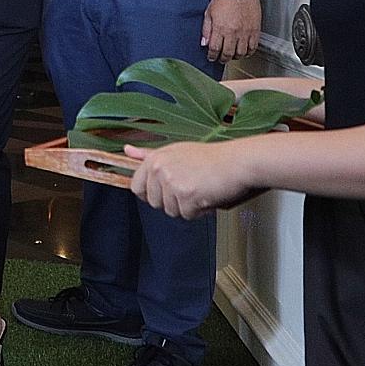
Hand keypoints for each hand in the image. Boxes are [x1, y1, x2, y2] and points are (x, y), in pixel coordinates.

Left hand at [126, 139, 264, 219]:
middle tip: (189, 187)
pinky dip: (199, 211)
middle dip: (171, 201)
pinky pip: (187, 215)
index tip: (165, 191)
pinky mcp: (186, 196)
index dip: (151, 193)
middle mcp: (160, 169)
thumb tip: (127, 150)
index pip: (136, 187)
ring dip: (186, 206)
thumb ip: (149, 155)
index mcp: (155, 158)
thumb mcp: (176, 151)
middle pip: (153, 202)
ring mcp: (172, 182)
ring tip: (200, 189)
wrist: (237, 162)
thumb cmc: (211, 158)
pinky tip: (207, 196)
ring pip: (170, 211)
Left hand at [202, 0, 260, 62]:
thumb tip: (204, 43)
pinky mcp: (255, 31)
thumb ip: (206, 29)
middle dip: (222, 59)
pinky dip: (247, 52)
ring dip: (235, 56)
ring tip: (231, 54)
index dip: (212, 56)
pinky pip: (252, 48)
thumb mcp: (209, 12)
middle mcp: (233, 32)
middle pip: (228, 54)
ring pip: (241, 53)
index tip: (211, 57)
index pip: (215, 49)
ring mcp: (245, 32)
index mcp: (220, 27)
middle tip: (220, 58)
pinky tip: (243, 50)